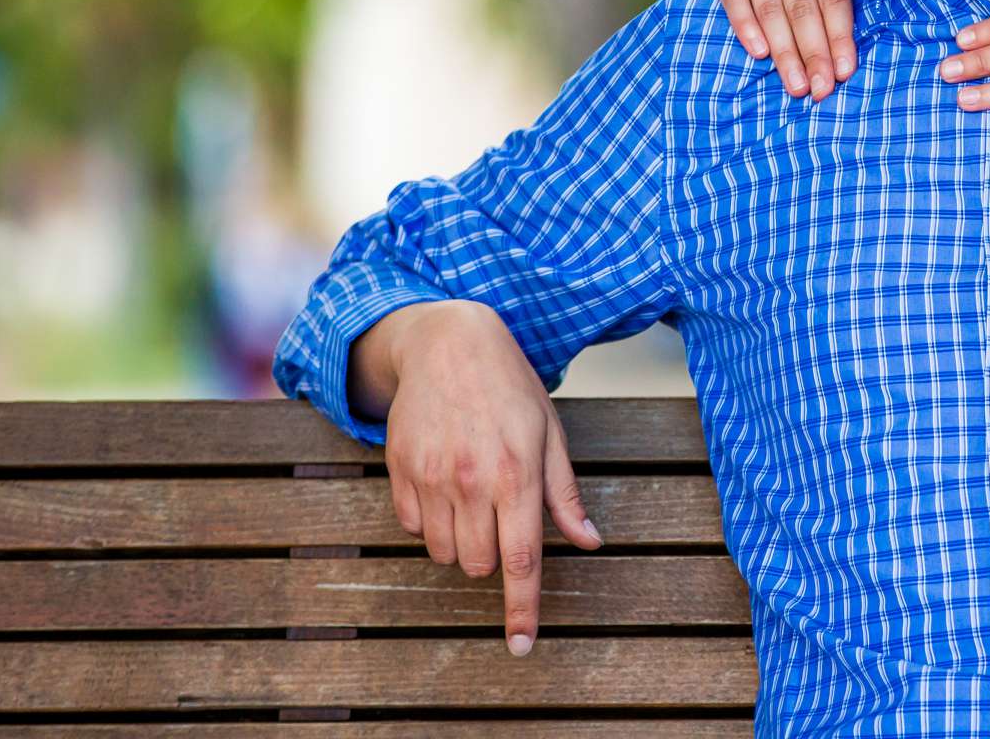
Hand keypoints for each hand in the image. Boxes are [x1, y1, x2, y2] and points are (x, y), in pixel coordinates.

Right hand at [370, 301, 603, 653]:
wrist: (447, 343)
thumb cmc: (510, 389)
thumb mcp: (550, 433)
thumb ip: (565, 494)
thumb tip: (590, 542)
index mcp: (517, 474)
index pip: (521, 561)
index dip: (522, 609)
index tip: (522, 646)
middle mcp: (471, 482)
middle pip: (480, 564)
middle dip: (494, 555)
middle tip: (501, 511)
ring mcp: (430, 478)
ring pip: (444, 552)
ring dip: (462, 540)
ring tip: (473, 492)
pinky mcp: (399, 472)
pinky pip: (412, 527)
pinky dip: (430, 520)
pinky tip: (443, 479)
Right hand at [704, 0, 881, 99]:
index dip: (839, 36)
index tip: (845, 70)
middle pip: (802, 9)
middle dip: (813, 53)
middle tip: (821, 89)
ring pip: (770, 11)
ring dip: (783, 52)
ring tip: (796, 86)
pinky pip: (733, 0)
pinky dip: (745, 27)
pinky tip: (760, 54)